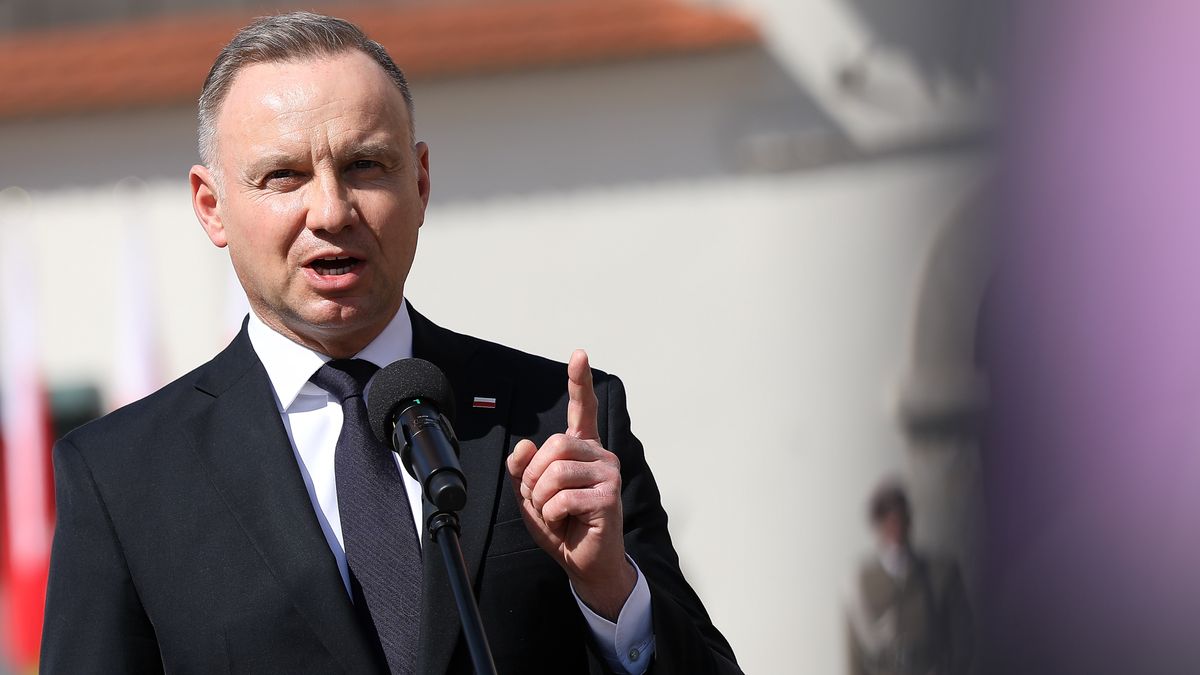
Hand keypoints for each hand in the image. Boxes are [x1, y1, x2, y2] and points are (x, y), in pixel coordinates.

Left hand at [506, 349, 635, 620]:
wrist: (584, 561)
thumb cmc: (562, 525)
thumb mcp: (530, 496)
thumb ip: (522, 469)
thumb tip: (524, 445)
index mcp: (581, 449)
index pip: (582, 409)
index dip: (579, 381)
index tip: (579, 354)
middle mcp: (599, 454)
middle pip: (553, 445)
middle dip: (534, 477)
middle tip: (542, 501)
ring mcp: (608, 473)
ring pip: (556, 472)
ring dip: (542, 499)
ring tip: (553, 513)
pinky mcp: (609, 496)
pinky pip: (564, 497)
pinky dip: (553, 514)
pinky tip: (565, 522)